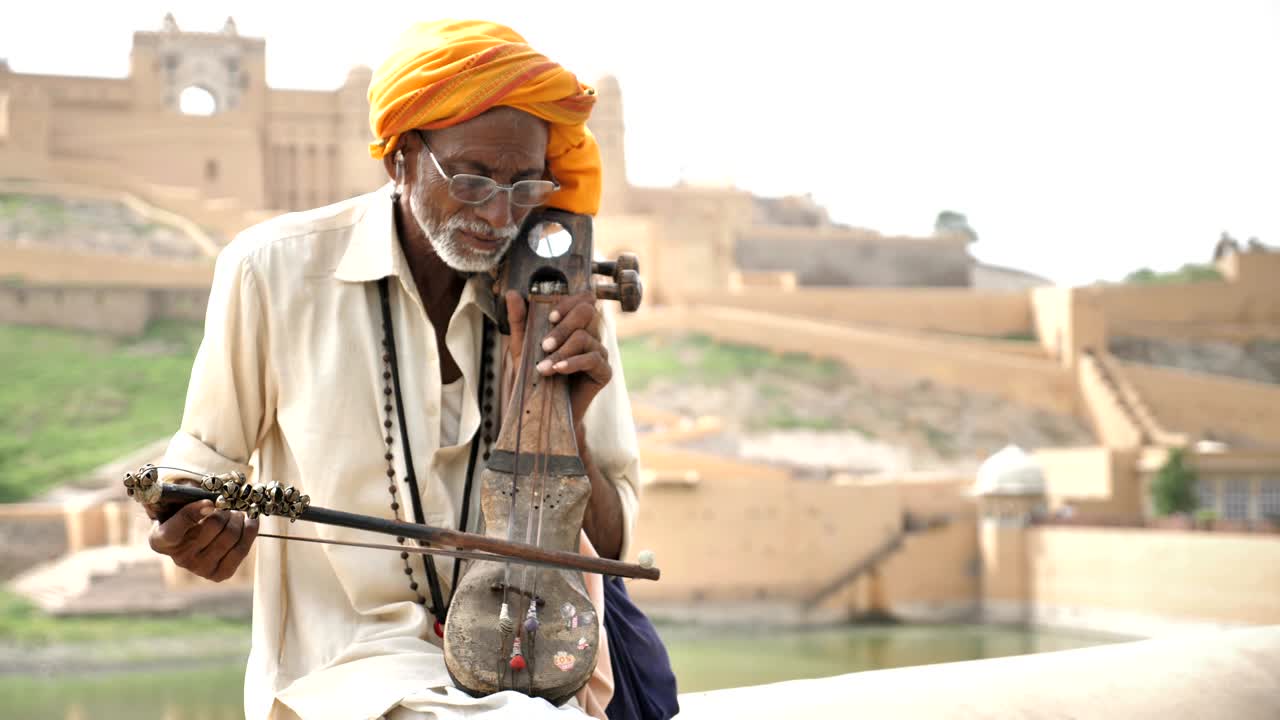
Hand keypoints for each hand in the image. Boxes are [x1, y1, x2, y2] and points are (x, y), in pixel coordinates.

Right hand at [148, 500, 258, 581]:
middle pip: (215, 525)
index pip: (179, 525)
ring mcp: (200, 569)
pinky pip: (242, 549)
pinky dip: (250, 530)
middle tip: (226, 504)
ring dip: (238, 518)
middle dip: (225, 509)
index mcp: (161, 539)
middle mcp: (179, 558)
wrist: (191, 538)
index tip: (210, 502)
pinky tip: (249, 520)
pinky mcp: (219, 574)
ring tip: (235, 512)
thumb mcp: (177, 502)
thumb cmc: (183, 515)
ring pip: (231, 535)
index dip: (196, 511)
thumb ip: (186, 497)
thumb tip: (210, 504)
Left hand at [505, 289, 611, 427]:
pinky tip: (557, 371)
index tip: (550, 318)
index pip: (582, 299)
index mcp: (575, 325)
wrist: (541, 412)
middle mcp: (590, 335)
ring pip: (585, 337)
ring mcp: (599, 353)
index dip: (568, 303)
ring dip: (561, 351)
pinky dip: (573, 363)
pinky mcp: (604, 372)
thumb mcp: (522, 347)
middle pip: (587, 312)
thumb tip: (511, 293)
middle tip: (544, 345)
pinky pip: (593, 359)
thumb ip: (519, 320)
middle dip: (563, 326)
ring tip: (542, 368)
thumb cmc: (533, 377)